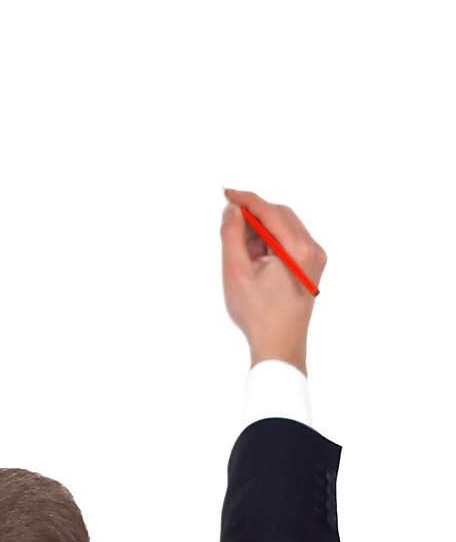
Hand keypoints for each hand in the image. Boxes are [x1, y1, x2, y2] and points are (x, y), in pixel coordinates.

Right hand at [220, 188, 326, 375]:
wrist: (279, 346)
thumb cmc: (257, 314)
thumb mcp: (236, 271)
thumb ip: (231, 235)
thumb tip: (232, 210)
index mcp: (299, 249)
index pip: (270, 211)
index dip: (246, 200)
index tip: (226, 194)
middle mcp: (313, 250)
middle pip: (281, 216)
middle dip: (254, 214)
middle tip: (228, 219)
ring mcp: (315, 260)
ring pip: (285, 229)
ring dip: (261, 229)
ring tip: (239, 246)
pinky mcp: (310, 269)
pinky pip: (289, 243)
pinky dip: (270, 242)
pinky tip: (254, 256)